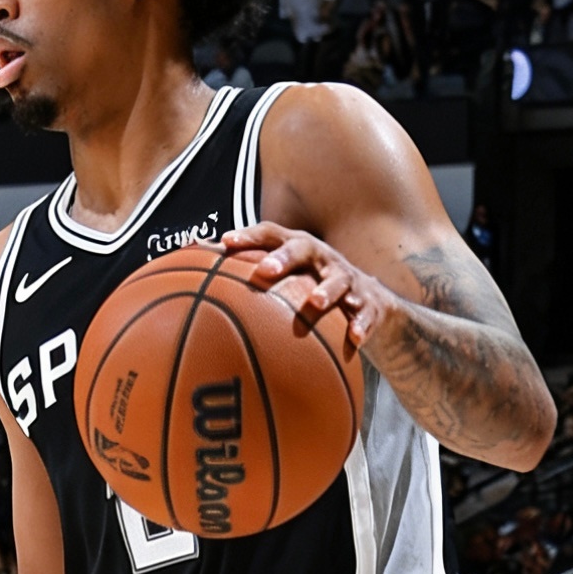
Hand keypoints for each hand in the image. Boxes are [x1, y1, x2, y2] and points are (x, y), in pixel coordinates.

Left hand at [219, 221, 393, 350]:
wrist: (371, 302)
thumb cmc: (315, 287)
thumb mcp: (290, 279)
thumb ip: (251, 277)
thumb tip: (201, 273)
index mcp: (299, 250)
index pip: (271, 234)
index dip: (249, 236)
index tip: (226, 243)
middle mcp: (323, 259)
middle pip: (302, 250)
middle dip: (284, 257)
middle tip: (264, 271)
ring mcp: (348, 280)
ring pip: (338, 281)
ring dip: (326, 291)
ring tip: (315, 303)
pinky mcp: (369, 303)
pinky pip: (366, 315)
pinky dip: (361, 325)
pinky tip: (354, 339)